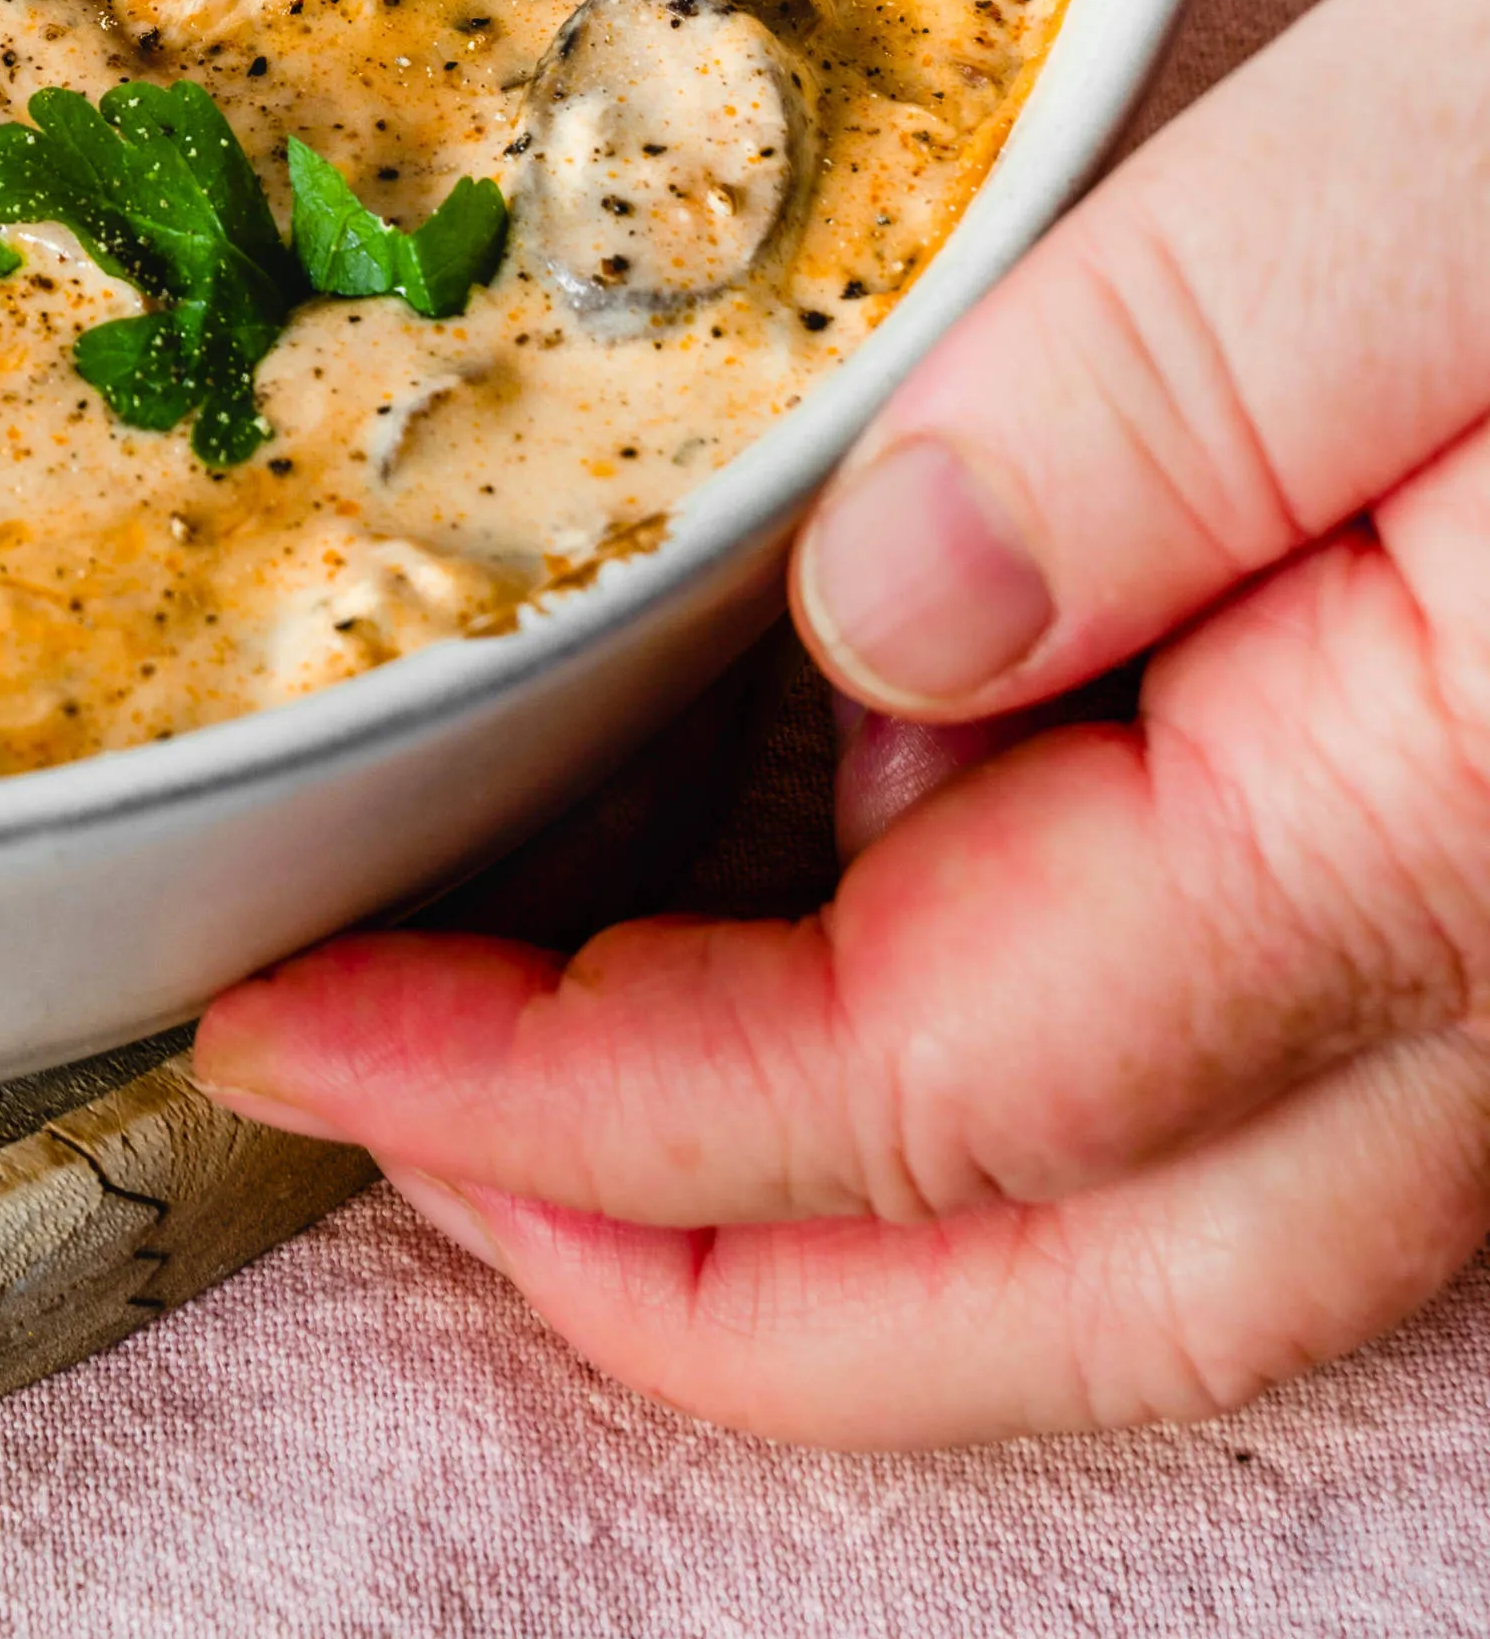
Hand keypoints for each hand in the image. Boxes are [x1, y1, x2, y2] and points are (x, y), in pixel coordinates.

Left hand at [191, 0, 1489, 1442]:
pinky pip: (1335, 1001)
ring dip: (889, 1169)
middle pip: (1111, 1269)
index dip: (593, 1105)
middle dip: (712, 1274)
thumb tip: (881, 619)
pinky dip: (1076, 1007)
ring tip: (572, 1030)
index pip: (965, 1084)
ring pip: (1234, 1180)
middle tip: (388, 1144)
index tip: (303, 1020)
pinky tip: (898, 838)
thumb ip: (1206, 363)